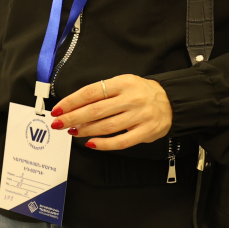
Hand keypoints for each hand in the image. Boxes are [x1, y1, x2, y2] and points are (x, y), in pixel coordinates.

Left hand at [50, 75, 171, 150]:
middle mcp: (131, 98)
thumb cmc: (141, 93)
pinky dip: (103, 144)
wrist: (170, 101)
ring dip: (86, 130)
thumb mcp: (123, 84)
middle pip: (96, 110)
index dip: (72, 101)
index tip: (58, 109)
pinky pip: (121, 141)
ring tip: (73, 131)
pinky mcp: (146, 131)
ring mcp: (140, 115)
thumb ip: (102, 93)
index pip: (91, 92)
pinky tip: (91, 143)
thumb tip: (74, 106)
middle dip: (73, 118)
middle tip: (58, 123)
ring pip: (106, 126)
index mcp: (123, 83)